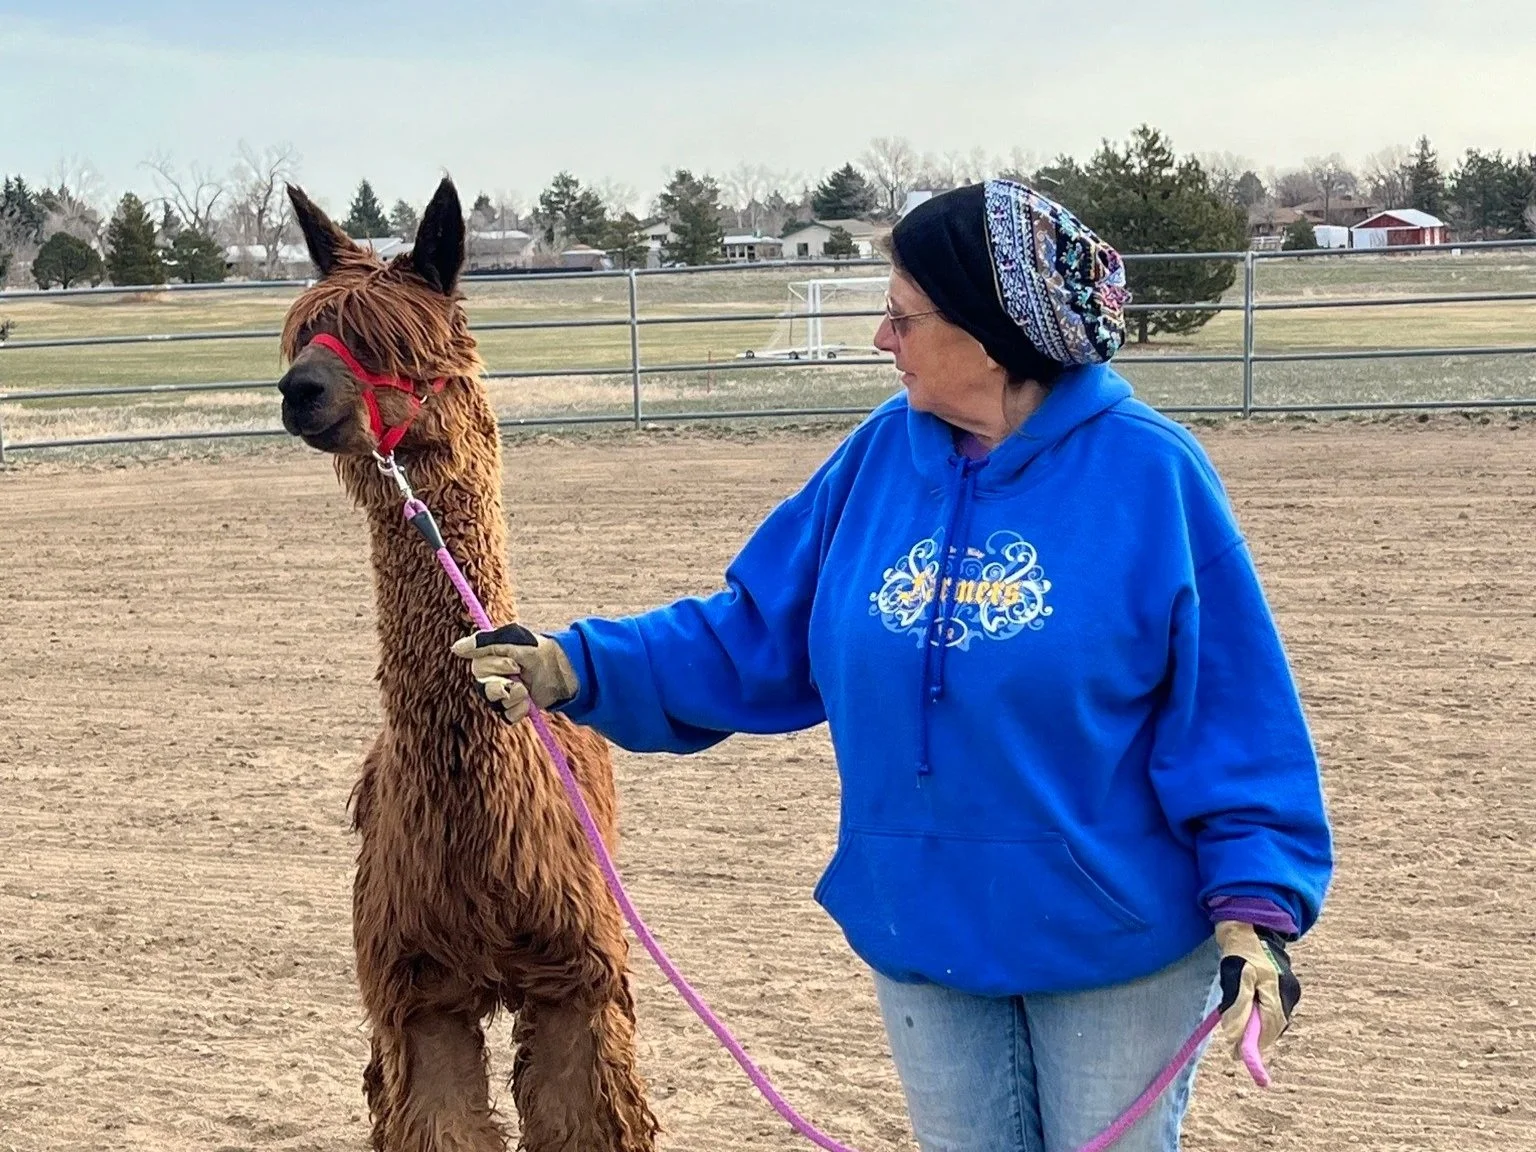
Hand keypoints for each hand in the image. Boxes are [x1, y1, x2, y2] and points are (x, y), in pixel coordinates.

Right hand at [449, 622, 578, 722]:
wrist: (560, 669)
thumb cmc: (535, 650)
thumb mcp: (511, 639)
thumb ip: (484, 642)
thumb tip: (455, 648)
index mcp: (486, 659)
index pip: (477, 668)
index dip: (496, 666)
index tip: (514, 662)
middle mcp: (490, 678)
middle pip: (483, 687)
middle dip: (504, 681)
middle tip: (520, 672)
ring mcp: (501, 695)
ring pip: (493, 702)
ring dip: (513, 695)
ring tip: (525, 689)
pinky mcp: (512, 709)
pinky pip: (506, 716)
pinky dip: (519, 709)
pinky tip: (528, 701)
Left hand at [1215, 920, 1301, 1063]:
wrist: (1251, 926)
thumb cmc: (1240, 951)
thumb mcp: (1234, 978)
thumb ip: (1237, 1008)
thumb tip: (1235, 1038)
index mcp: (1277, 990)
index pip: (1269, 1027)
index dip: (1255, 1045)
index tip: (1238, 1056)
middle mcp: (1289, 993)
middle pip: (1273, 1026)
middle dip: (1255, 1038)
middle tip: (1234, 1047)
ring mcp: (1289, 989)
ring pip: (1273, 1018)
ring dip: (1257, 1026)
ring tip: (1238, 1026)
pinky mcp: (1286, 987)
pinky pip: (1273, 1009)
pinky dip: (1261, 1015)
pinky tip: (1249, 1012)